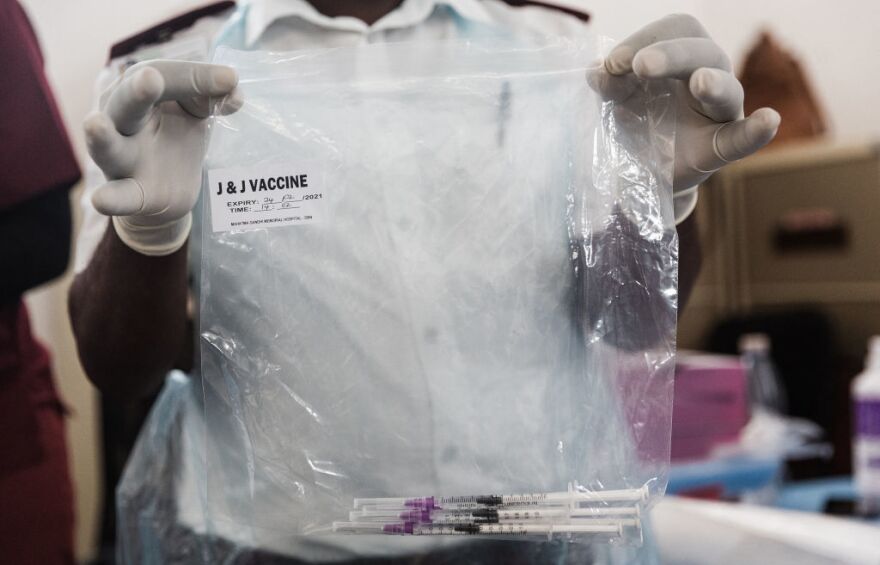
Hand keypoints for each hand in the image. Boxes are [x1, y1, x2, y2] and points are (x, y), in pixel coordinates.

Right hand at [84, 60, 241, 254]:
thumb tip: (233, 91)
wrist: (170, 189)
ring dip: (102, 137)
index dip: (195, 76)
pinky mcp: (133, 194)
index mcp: (137, 91)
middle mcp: (119, 120)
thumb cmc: (175, 136)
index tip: (230, 79)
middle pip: (125, 102)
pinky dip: (111, 199)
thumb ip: (209, 97)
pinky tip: (100, 200)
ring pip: (108, 147)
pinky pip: (120, 196)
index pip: (163, 75)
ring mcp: (122, 158)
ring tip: (95, 124)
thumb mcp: (193, 111)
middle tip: (150, 78)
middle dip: (137, 90)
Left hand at [588, 14, 779, 221]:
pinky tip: (768, 120)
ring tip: (700, 82)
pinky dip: (756, 130)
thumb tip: (597, 71)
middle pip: (702, 51)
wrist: (642, 168)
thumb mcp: (617, 100)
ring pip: (727, 89)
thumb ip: (610, 84)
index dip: (643, 38)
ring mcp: (719, 111)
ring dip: (714, 82)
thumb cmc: (638, 121)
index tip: (612, 64)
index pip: (675, 29)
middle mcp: (708, 73)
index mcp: (681, 56)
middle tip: (640, 66)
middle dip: (670, 54)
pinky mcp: (720, 148)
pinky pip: (742, 138)